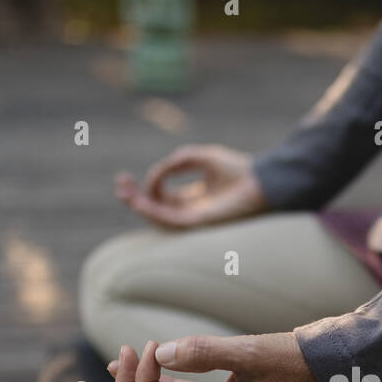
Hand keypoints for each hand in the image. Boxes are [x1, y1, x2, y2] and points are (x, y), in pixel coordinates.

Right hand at [116, 144, 268, 229]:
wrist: (261, 182)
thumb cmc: (239, 169)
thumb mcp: (201, 157)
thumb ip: (176, 162)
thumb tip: (155, 174)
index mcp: (195, 198)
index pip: (162, 198)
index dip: (145, 187)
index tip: (130, 175)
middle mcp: (193, 211)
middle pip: (158, 209)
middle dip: (136, 199)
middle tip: (120, 186)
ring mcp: (196, 219)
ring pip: (161, 219)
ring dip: (141, 207)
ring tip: (125, 194)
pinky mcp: (200, 223)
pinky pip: (171, 221)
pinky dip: (154, 213)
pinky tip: (141, 202)